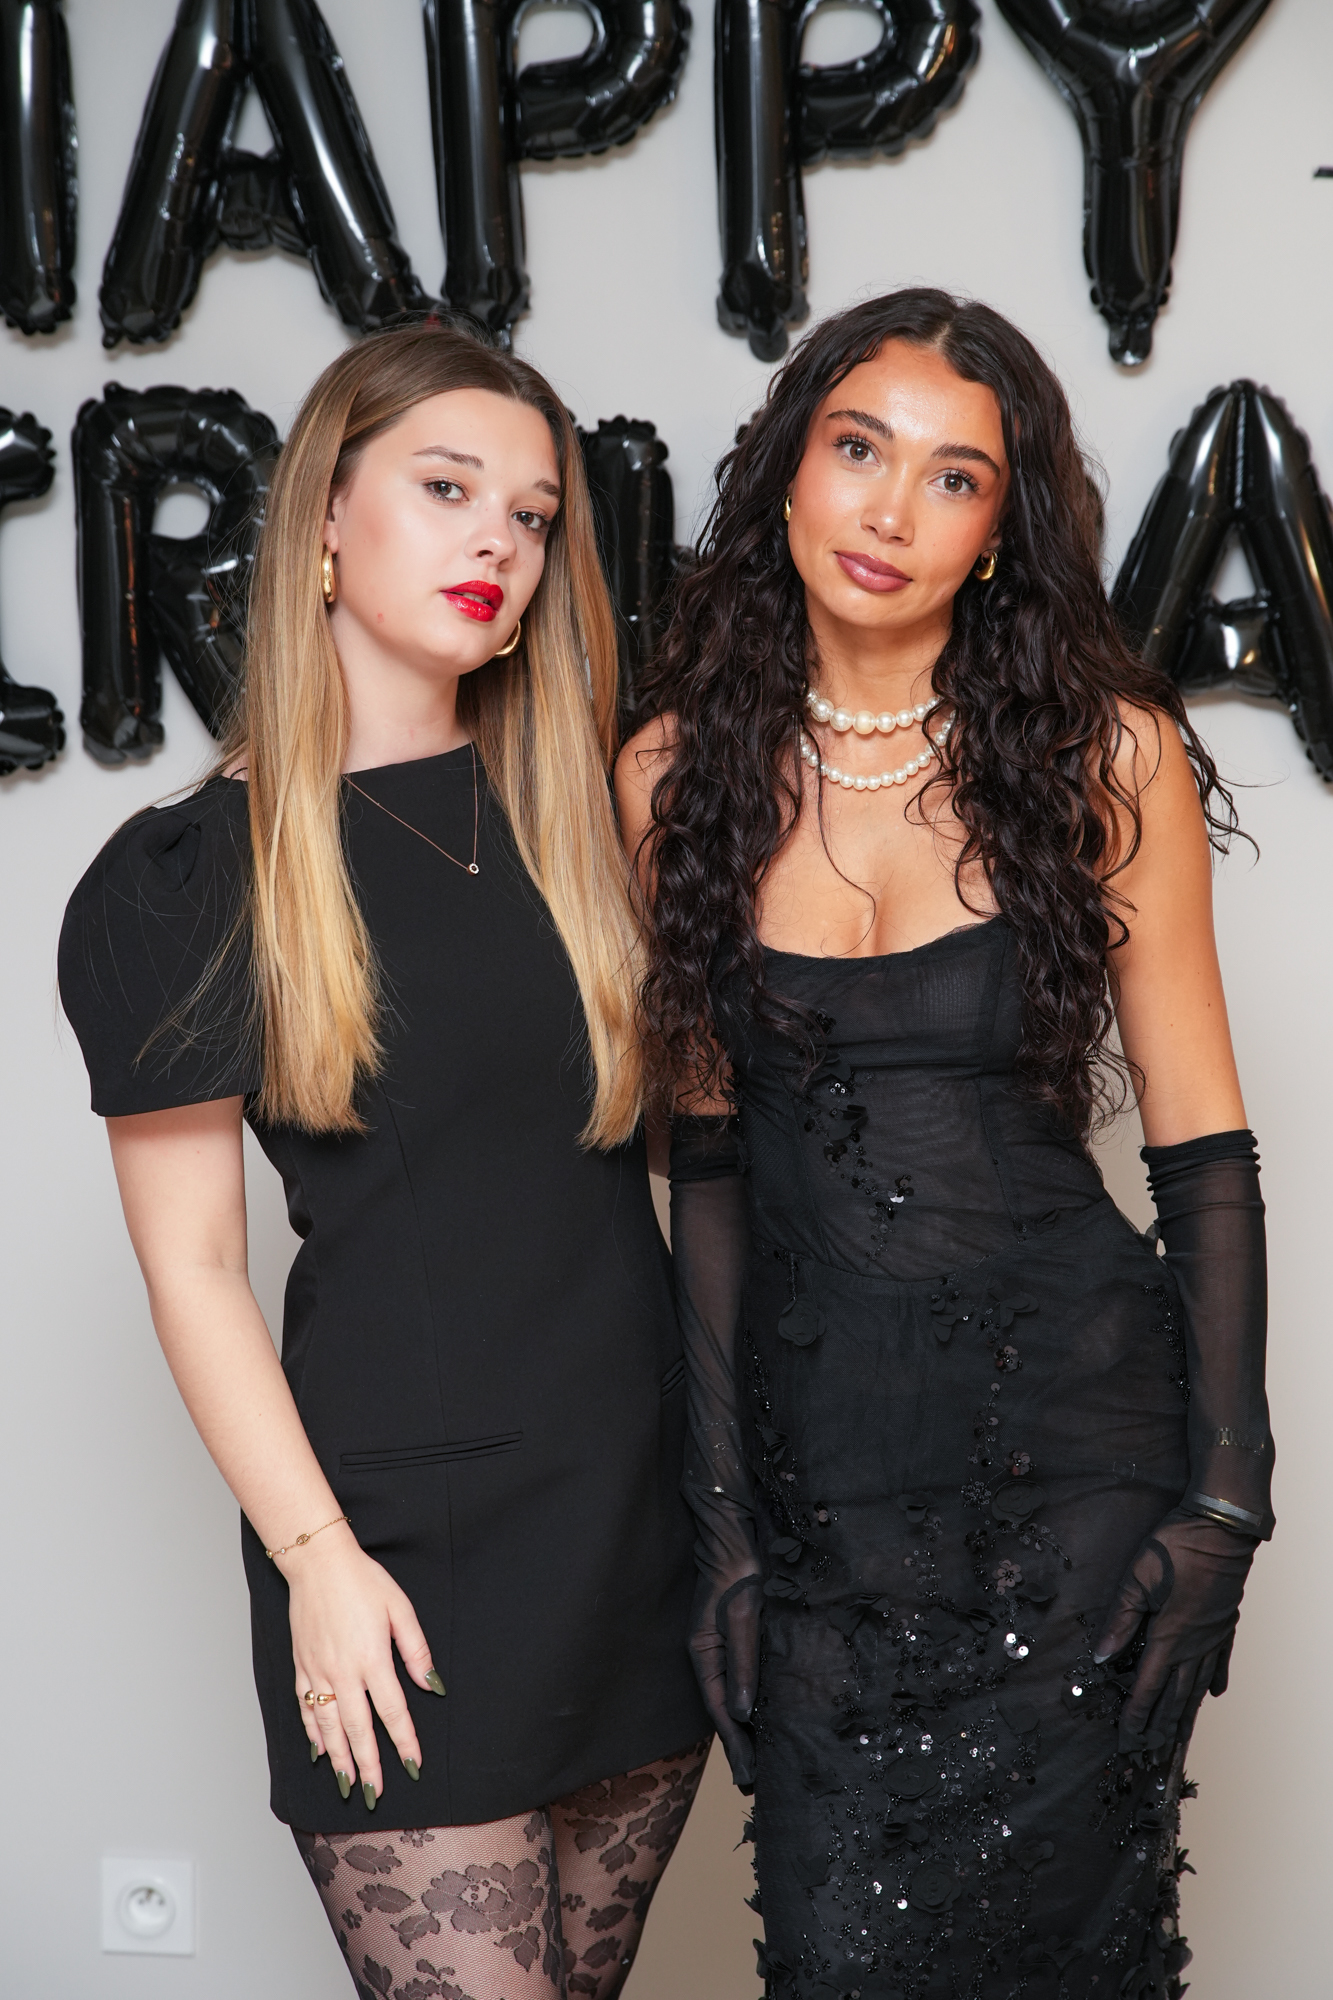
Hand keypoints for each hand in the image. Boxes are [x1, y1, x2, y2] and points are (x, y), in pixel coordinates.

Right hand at [280, 1525, 441, 1806]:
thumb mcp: (400, 1608)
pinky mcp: (302, 1666)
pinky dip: (312, 1733)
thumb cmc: (362, 1581)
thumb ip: (416, 1650)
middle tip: (376, 1794)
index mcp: (372, 1659)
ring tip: (348, 1784)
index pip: (392, 1711)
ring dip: (339, 1758)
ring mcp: (318, 1671)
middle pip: (358, 1729)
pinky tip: (319, 1750)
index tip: (413, 1765)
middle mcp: (343, 1672)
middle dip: (369, 1765)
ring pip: (328, 1726)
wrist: (317, 1562)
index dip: (404, 1741)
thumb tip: (432, 1686)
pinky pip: (306, 1708)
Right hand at [688, 1572, 761, 1789]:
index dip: (734, 1745)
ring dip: (745, 1728)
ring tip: (758, 1762)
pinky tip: (763, 1716)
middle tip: (751, 1785)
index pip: (720, 1710)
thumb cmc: (739, 1574)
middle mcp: (709, 1655)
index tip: (746, 1779)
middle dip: (738, 1745)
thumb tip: (744, 1713)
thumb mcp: (743, 1619)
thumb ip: (743, 1664)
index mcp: (704, 1654)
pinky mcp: (735, 1638)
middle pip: (724, 1709)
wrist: (735, 1540)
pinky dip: (751, 1703)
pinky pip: (741, 1679)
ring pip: (733, 1696)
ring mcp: (721, 1647)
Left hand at [1093, 1508, 1256, 1758]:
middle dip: (1161, 1721)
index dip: (1137, 1712)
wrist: (1221, 1529)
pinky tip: (1214, 1694)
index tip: (1128, 1735)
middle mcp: (1194, 1644)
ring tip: (1177, 1732)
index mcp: (1169, 1636)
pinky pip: (1221, 1662)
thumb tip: (1101, 1657)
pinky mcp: (1226, 1624)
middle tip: (1150, 1746)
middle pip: (1176, 1693)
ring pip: (1199, 1683)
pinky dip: (1215, 1681)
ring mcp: (1214, 1636)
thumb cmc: (1175, 1547)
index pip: (1149, 1684)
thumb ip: (1120, 1619)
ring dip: (1186, 1709)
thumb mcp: (1137, 1578)